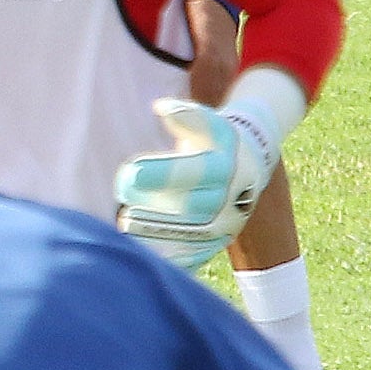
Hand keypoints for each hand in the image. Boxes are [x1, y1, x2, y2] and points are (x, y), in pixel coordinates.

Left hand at [114, 95, 279, 268]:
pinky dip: (172, 261)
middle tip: (120, 208)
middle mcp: (233, 197)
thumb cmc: (214, 139)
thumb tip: (161, 108)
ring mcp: (229, 222)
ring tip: (124, 233)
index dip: (162, 173)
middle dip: (155, 209)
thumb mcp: (207, 121)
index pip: (194, 171)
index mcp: (227, 165)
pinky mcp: (221, 241)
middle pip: (192, 207)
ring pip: (194, 235)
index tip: (129, 173)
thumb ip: (185, 116)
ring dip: (158, 237)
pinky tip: (143, 260)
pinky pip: (197, 255)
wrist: (250, 163)